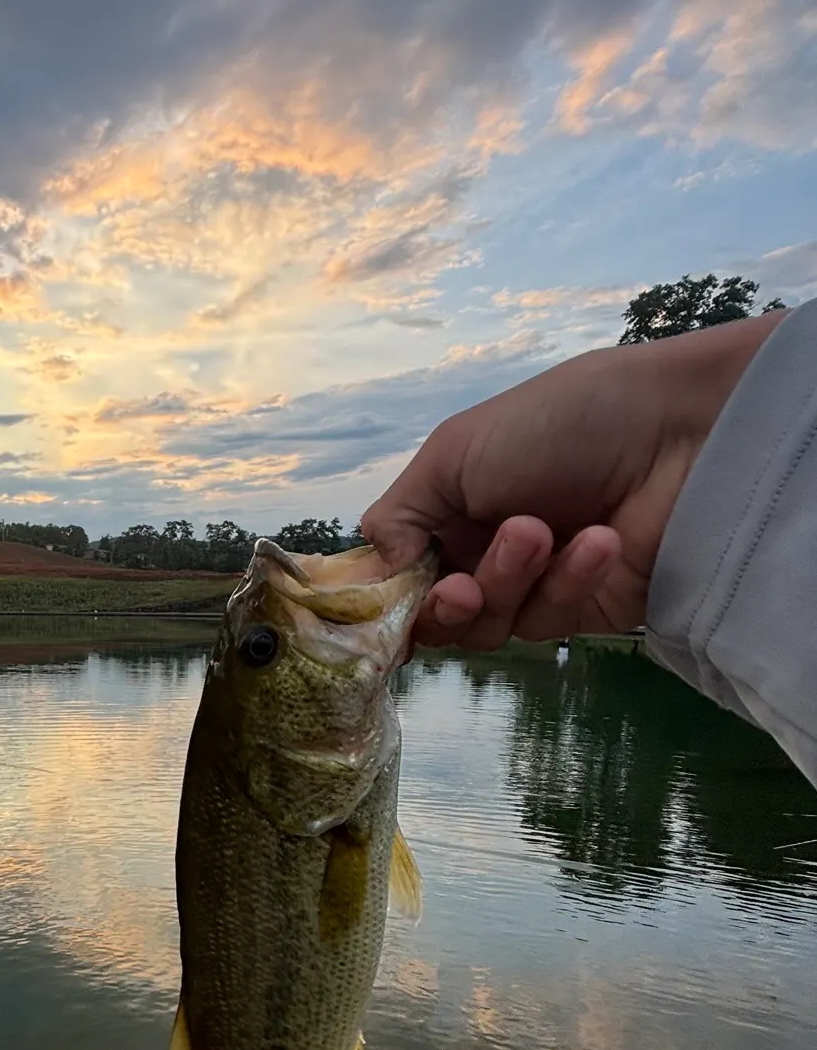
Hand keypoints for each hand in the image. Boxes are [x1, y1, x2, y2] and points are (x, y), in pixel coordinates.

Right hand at [361, 312, 785, 649]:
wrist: (674, 431)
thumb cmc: (553, 424)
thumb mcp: (454, 453)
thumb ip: (398, 516)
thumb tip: (374, 574)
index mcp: (447, 510)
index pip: (400, 574)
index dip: (390, 598)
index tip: (384, 610)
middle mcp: (481, 550)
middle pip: (438, 616)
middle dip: (448, 603)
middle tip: (462, 584)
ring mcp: (534, 583)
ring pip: (490, 625)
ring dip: (509, 581)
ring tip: (540, 532)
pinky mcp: (586, 609)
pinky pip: (551, 621)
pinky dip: (567, 582)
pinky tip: (597, 542)